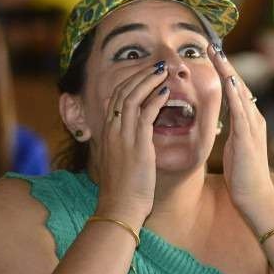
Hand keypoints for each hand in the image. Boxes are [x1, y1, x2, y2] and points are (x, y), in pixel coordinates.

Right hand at [91, 62, 167, 224]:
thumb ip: (123, 145)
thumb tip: (134, 138)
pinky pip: (145, 114)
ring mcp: (122, 136)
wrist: (119, 208)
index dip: (130, 82)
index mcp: (107, 133)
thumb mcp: (118, 162)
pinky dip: (155, 100)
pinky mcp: (136, 145)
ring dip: (148, 81)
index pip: (115, 97)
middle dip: (140, 75)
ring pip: (132, 97)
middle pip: (122, 91)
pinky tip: (166, 93)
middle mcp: (112, 130)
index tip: (145, 74)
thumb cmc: (122, 190)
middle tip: (157, 65)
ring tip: (163, 71)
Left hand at [209, 44, 273, 211]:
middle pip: (237, 85)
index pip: (234, 91)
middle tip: (210, 44)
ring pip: (239, 92)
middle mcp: (253, 118)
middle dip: (224, 64)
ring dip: (227, 72)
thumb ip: (231, 131)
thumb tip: (222, 121)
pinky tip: (227, 80)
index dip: (223, 72)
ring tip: (216, 53)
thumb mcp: (233, 148)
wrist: (255, 198)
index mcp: (248, 121)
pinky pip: (240, 110)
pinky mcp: (248, 137)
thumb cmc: (242, 177)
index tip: (210, 55)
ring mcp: (252, 126)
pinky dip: (234, 94)